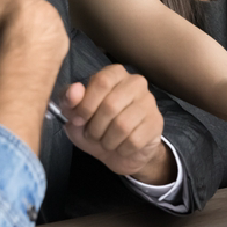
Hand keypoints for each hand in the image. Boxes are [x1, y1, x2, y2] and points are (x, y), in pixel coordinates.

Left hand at [61, 65, 171, 182]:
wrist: (122, 153)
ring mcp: (149, 102)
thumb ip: (69, 101)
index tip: (78, 120)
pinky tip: (122, 147)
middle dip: (95, 127)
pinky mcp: (156, 123)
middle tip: (93, 135)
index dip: (86, 105)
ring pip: (122, 125)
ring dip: (108, 141)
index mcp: (114, 74)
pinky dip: (121, 149)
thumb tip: (74, 90)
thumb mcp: (75, 116)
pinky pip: (134, 140)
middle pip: (111, 105)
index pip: (101, 81)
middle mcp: (136, 82)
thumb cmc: (96, 127)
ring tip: (107, 142)